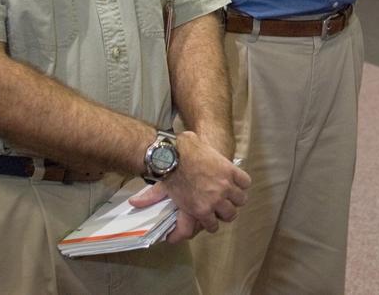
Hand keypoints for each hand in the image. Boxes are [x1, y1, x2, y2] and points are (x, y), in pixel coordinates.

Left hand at [130, 131, 250, 242]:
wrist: (180, 152)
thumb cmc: (170, 170)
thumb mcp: (161, 188)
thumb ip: (152, 198)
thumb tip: (133, 204)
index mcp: (198, 209)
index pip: (210, 227)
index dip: (210, 226)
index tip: (209, 224)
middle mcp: (214, 201)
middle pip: (230, 215)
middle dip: (225, 214)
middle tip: (221, 209)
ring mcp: (225, 187)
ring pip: (240, 201)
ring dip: (236, 199)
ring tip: (232, 195)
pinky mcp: (231, 172)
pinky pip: (245, 183)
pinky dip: (242, 183)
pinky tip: (238, 182)